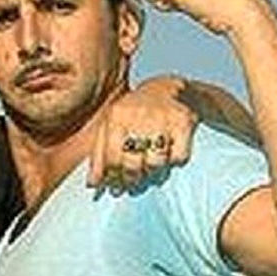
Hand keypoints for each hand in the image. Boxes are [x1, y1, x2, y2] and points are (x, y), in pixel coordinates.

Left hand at [89, 75, 196, 190]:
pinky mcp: (184, 122)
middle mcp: (137, 114)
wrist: (169, 89)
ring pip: (155, 163)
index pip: (112, 158)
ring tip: (151, 165)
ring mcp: (162, 117)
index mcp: (116, 116)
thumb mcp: (111, 126)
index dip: (113, 177)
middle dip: (132, 179)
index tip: (116, 186)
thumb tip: (92, 184)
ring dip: (153, 171)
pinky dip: (175, 161)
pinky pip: (178, 157)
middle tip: (134, 182)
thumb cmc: (134, 113)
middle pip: (132, 164)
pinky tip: (169, 153)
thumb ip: (99, 154)